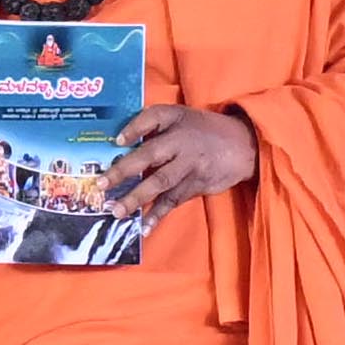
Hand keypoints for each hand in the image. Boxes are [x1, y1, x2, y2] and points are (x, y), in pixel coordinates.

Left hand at [98, 104, 257, 228]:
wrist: (243, 145)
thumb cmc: (202, 130)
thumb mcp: (182, 117)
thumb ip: (154, 124)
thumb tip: (118, 141)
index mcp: (176, 119)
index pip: (153, 117)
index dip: (135, 128)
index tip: (116, 140)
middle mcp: (182, 141)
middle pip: (150, 154)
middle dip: (124, 170)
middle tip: (101, 184)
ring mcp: (189, 165)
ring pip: (160, 182)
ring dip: (136, 198)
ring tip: (116, 211)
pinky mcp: (196, 184)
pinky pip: (173, 201)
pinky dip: (158, 215)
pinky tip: (143, 227)